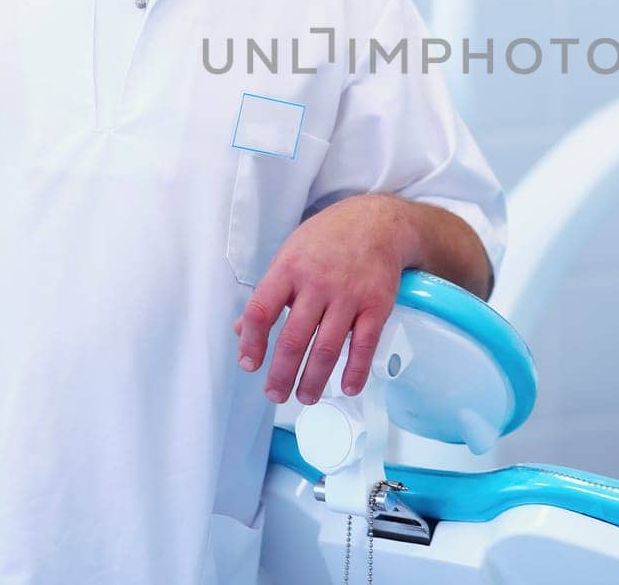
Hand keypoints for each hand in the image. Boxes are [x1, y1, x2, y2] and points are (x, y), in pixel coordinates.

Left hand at [233, 194, 412, 404]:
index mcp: (289, 269)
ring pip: (326, 348)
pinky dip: (355, 371)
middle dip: (281, 375)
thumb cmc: (328, 239)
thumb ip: (268, 293)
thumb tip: (241, 329)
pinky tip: (347, 387)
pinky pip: (364, 345)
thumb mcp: (289, 255)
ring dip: (313, 380)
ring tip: (305, 396)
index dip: (251, 343)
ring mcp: (348, 295)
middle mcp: (317, 283)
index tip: (249, 365)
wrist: (377, 222)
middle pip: (292, 339)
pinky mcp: (376, 305)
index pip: (260, 311)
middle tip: (275, 395)